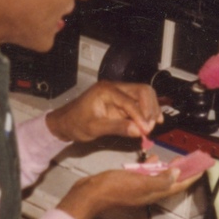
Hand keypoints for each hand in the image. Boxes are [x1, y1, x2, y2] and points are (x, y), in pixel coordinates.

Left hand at [46, 81, 162, 143]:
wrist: (65, 122)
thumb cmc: (75, 123)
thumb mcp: (94, 128)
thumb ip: (116, 127)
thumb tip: (138, 130)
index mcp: (106, 90)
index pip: (130, 101)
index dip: (140, 116)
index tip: (146, 130)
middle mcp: (115, 88)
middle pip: (142, 91)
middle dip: (150, 108)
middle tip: (150, 126)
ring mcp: (119, 93)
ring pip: (144, 95)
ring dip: (151, 109)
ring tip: (152, 125)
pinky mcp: (122, 101)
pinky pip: (140, 102)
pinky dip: (148, 111)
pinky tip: (153, 121)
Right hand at [56, 167, 197, 218]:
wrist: (91, 194)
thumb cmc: (114, 187)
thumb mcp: (139, 182)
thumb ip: (159, 179)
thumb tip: (177, 174)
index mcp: (154, 193)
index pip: (179, 186)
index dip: (192, 177)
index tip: (203, 169)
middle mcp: (149, 192)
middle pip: (172, 183)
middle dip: (184, 173)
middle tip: (193, 161)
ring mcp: (139, 189)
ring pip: (159, 178)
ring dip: (169, 169)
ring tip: (176, 160)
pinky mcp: (129, 183)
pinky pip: (146, 175)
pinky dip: (151, 167)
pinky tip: (150, 159)